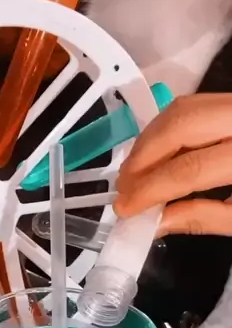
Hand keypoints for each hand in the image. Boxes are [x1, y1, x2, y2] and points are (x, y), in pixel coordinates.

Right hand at [115, 94, 231, 235]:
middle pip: (180, 125)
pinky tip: (155, 154)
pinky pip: (194, 106)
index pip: (188, 169)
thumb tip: (156, 221)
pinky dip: (168, 129)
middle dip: (142, 156)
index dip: (150, 188)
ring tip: (134, 171)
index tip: (124, 207)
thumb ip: (203, 218)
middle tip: (123, 185)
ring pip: (183, 109)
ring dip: (150, 140)